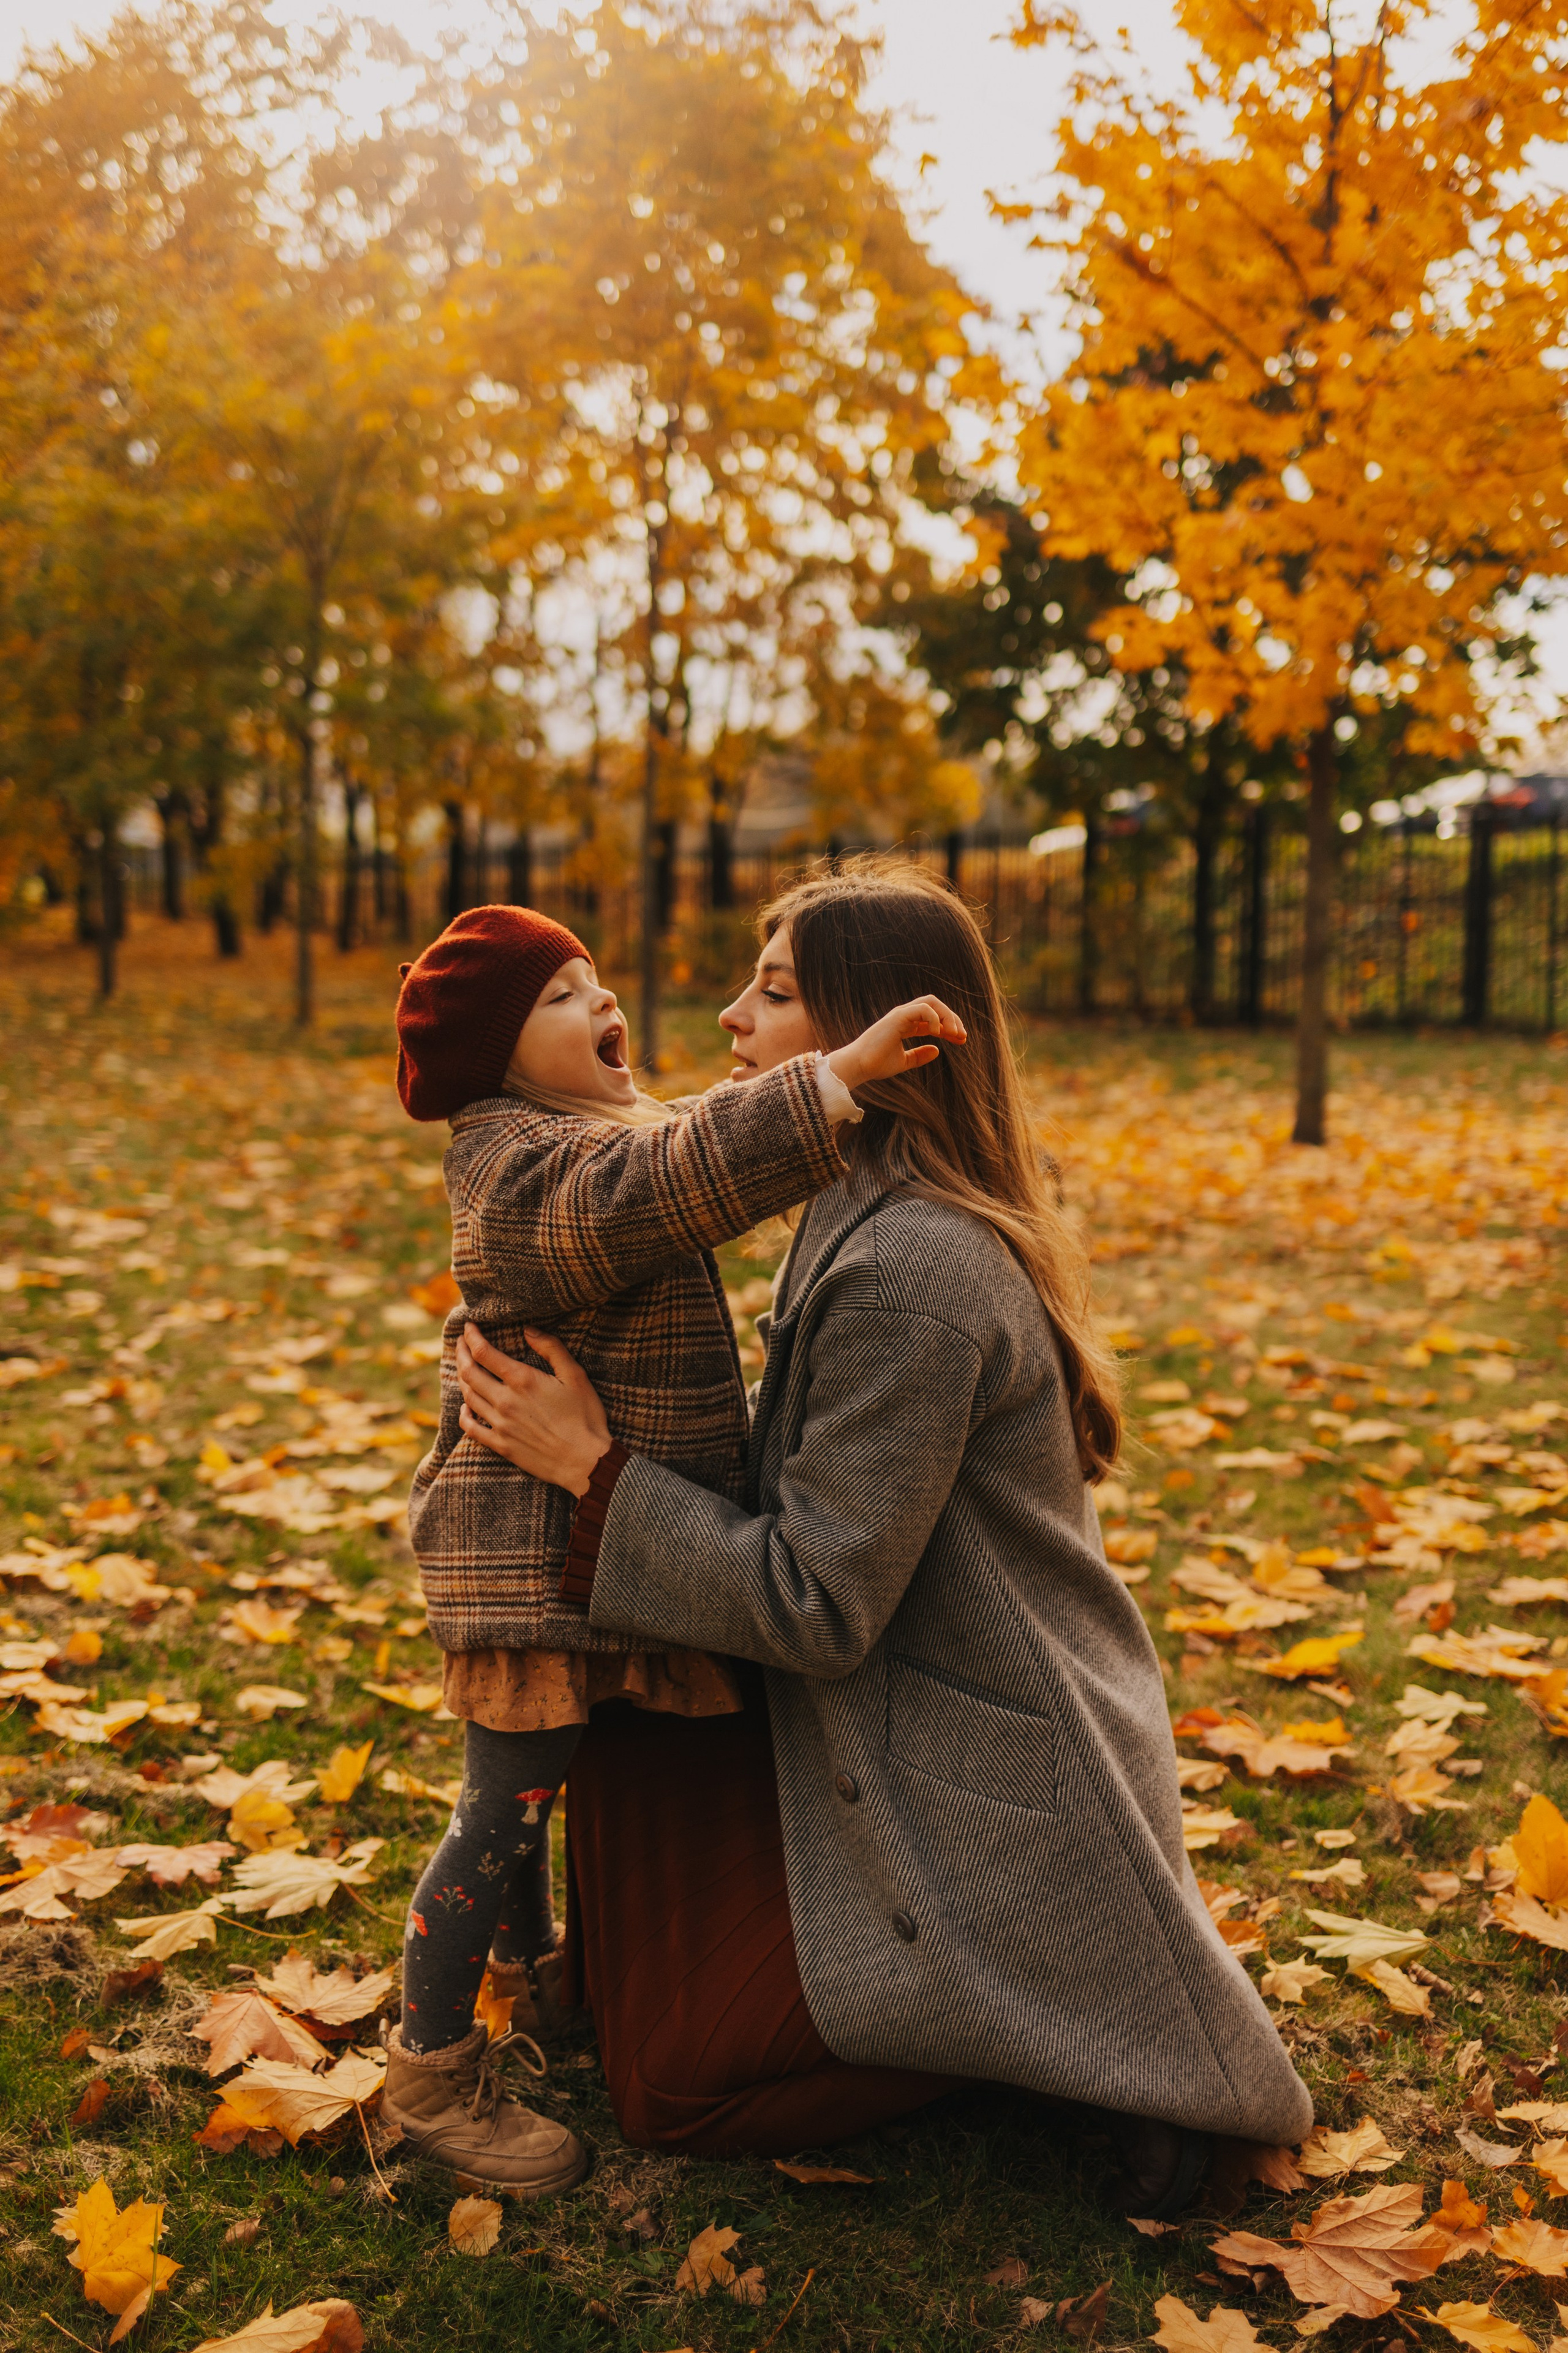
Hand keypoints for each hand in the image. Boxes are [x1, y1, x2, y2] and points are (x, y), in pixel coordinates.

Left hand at [456, 1322, 611, 1498]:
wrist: (586, 1461)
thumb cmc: (585, 1417)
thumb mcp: (576, 1376)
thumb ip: (552, 1348)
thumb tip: (528, 1330)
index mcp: (522, 1380)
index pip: (483, 1352)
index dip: (471, 1336)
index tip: (468, 1327)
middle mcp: (505, 1401)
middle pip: (469, 1372)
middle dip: (461, 1353)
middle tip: (460, 1343)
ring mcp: (500, 1425)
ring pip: (468, 1397)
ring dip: (462, 1379)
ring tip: (464, 1368)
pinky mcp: (500, 1445)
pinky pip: (470, 1428)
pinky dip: (463, 1414)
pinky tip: (466, 1407)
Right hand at [825, 995, 966, 1096]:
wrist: (859, 1066)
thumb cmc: (876, 1064)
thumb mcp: (903, 1062)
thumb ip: (919, 1056)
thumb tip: (937, 1051)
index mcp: (906, 1024)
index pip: (934, 1019)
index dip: (950, 1028)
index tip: (962, 1040)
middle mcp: (904, 1016)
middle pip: (935, 1006)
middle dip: (952, 1019)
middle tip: (963, 1036)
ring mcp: (901, 1014)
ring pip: (931, 1002)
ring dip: (947, 1016)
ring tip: (955, 1034)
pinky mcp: (898, 1016)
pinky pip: (923, 1008)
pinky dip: (935, 1018)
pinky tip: (939, 1034)